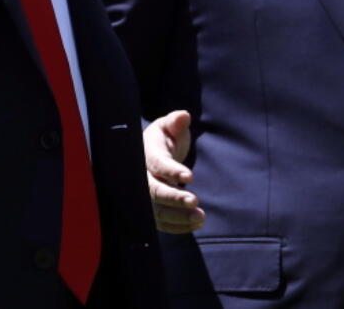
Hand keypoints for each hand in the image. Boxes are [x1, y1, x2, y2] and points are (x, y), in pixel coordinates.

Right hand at [143, 109, 204, 233]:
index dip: (171, 170)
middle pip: (153, 190)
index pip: (157, 163)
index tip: (190, 176)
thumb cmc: (165, 137)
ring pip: (156, 211)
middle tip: (195, 201)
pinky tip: (195, 223)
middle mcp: (142, 176)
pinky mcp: (151, 209)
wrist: (154, 154)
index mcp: (147, 152)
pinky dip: (177, 226)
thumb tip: (183, 116)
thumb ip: (176, 122)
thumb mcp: (170, 126)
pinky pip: (161, 223)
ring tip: (201, 217)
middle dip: (173, 198)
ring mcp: (145, 194)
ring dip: (178, 216)